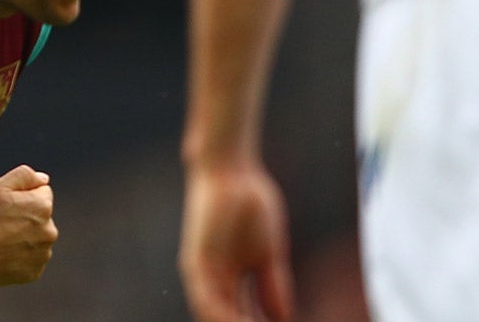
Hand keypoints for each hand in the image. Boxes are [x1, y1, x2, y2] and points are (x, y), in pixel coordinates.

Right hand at [0, 166, 57, 287]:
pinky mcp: (34, 273)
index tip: (4, 203)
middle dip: (26, 216)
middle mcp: (50, 231)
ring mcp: (43, 254)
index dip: (21, 194)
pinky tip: (1, 253)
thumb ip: (24, 176)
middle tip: (0, 220)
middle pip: (40, 217)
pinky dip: (19, 256)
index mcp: (43, 207)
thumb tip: (43, 179)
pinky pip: (30, 259)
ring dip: (24, 237)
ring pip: (36, 239)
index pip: (42, 192)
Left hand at [180, 160, 293, 320]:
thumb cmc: (250, 204)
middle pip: (227, 319)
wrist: (232, 170)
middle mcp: (213, 280)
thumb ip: (273, 286)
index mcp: (229, 279)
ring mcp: (202, 272)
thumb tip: (283, 319)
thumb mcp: (269, 254)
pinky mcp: (195, 260)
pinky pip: (205, 299)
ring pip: (214, 316)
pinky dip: (221, 317)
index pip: (243, 316)